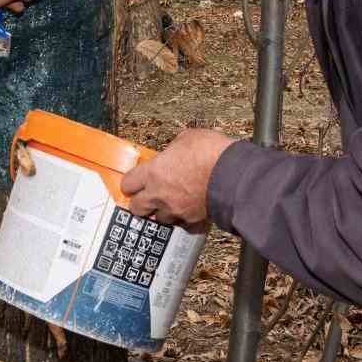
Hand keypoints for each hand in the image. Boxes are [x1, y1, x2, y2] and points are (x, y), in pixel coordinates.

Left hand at [121, 128, 236, 232]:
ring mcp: (175, 209)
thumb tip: (175, 150)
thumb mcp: (188, 138)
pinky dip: (183, 219)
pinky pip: (182, 223)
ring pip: (159, 218)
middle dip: (141, 202)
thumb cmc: (211, 153)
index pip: (128, 184)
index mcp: (154, 172)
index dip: (131, 183)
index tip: (134, 182)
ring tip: (171, 203)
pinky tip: (189, 210)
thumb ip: (174, 148)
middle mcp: (159, 194)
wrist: (233, 174)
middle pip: (137, 208)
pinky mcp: (191, 219)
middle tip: (148, 196)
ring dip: (162, 211)